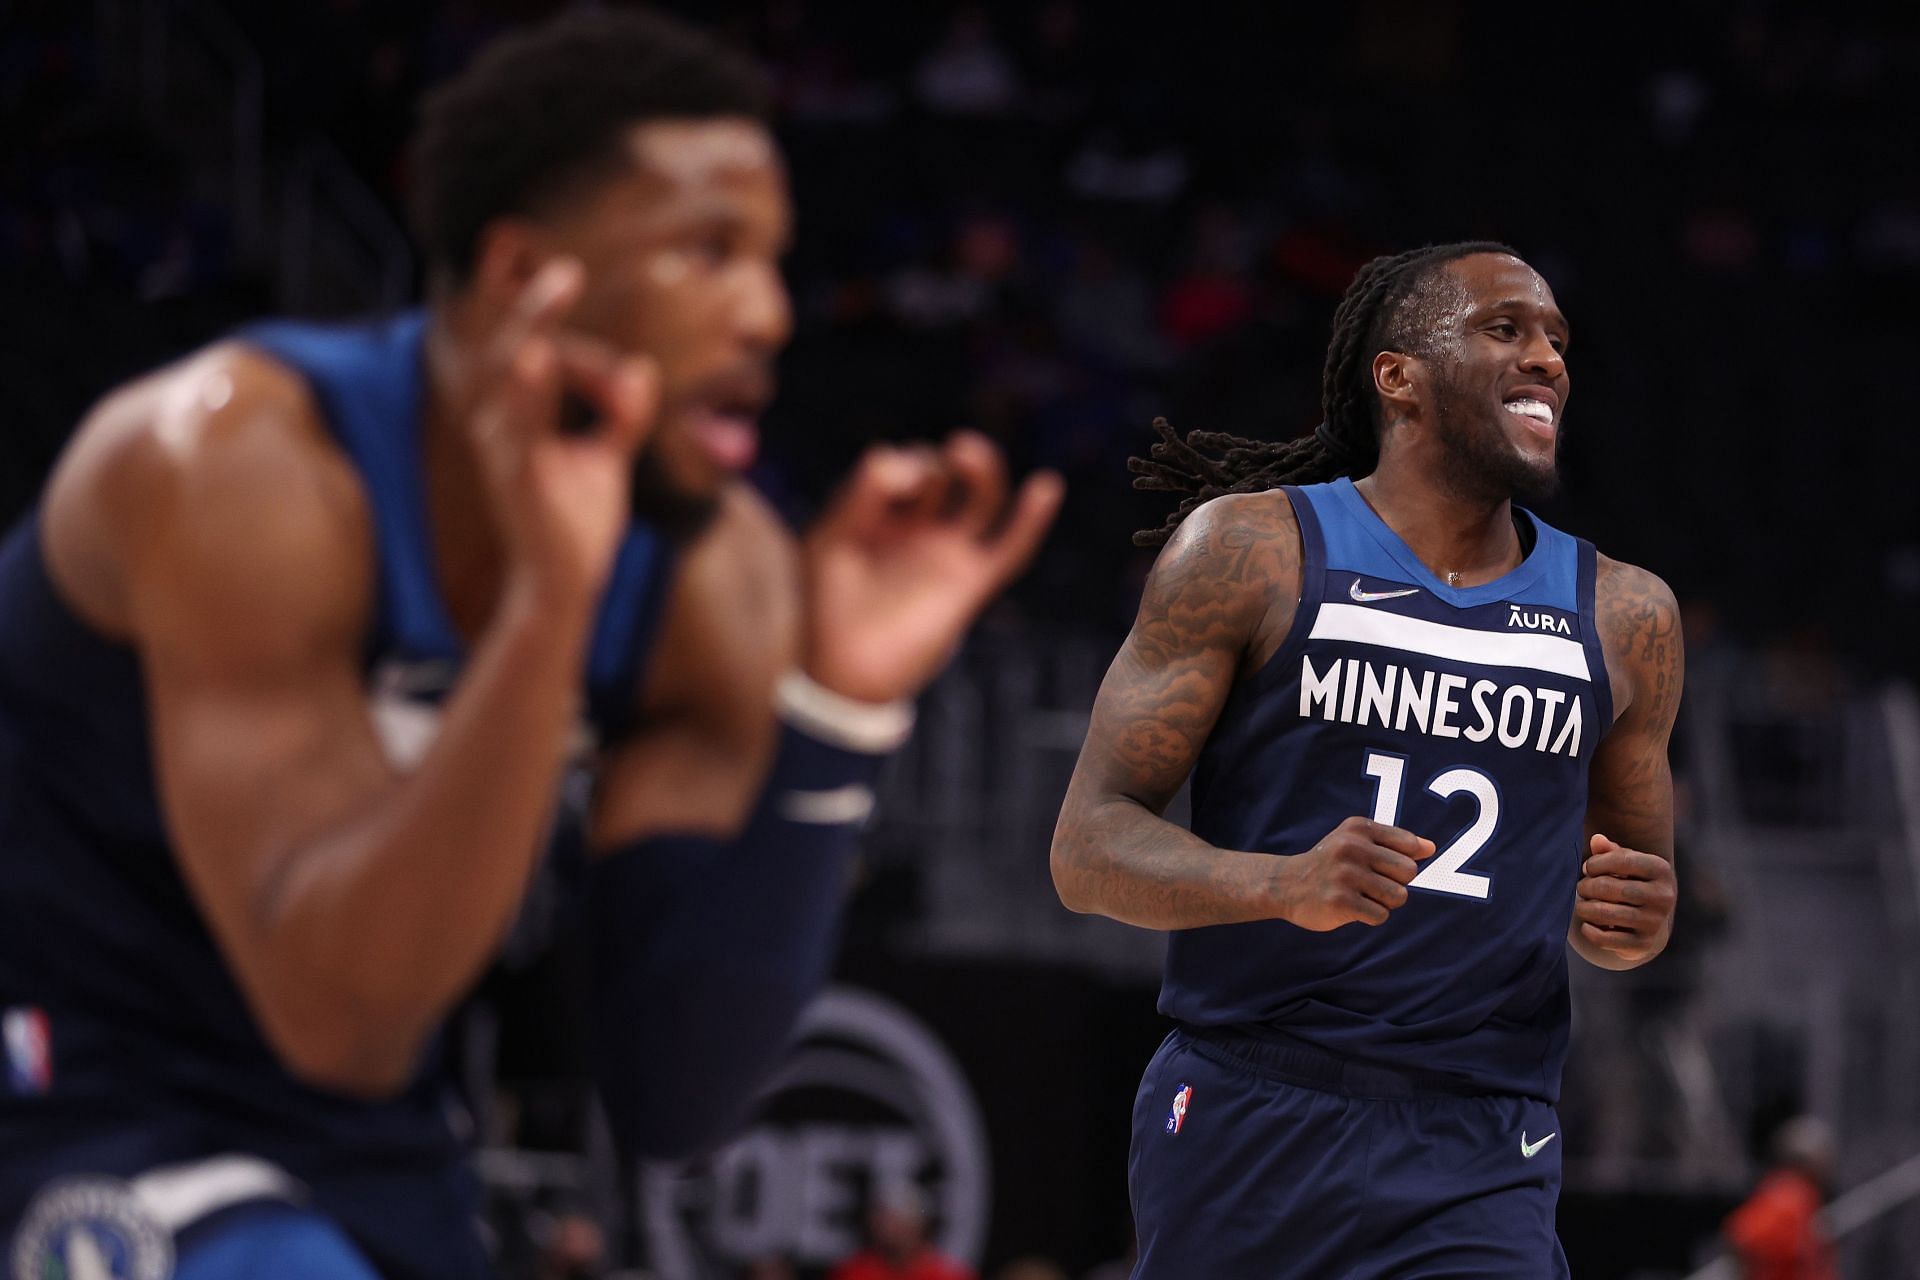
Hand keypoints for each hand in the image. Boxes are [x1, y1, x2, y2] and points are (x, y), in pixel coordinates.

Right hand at [468, 258, 658, 611]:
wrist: (563, 589)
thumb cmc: (575, 528)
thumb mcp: (606, 462)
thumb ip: (624, 417)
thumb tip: (643, 369)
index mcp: (520, 418)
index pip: (550, 361)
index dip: (595, 364)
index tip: (634, 392)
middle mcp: (502, 425)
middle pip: (511, 347)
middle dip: (536, 305)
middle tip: (566, 269)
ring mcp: (506, 447)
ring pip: (513, 374)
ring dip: (535, 328)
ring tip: (554, 287)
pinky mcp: (519, 474)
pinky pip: (521, 424)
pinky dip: (529, 388)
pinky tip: (538, 357)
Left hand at [801, 431, 1063, 703]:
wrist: (845, 671)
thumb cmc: (829, 607)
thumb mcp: (833, 539)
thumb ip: (862, 494)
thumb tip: (913, 464)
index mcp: (879, 515)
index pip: (902, 466)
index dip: (901, 462)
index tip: (886, 484)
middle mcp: (917, 529)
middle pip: (943, 473)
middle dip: (935, 461)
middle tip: (927, 469)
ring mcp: (946, 554)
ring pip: (980, 499)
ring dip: (982, 467)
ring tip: (965, 450)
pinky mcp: (970, 583)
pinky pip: (1010, 547)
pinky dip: (1031, 518)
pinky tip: (1045, 486)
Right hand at [1273, 817, 1435, 930]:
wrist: (1285, 884)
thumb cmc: (1330, 863)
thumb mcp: (1356, 841)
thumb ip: (1394, 843)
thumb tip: (1431, 848)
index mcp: (1359, 828)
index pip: (1409, 845)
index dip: (1402, 862)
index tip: (1381, 866)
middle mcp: (1352, 847)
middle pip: (1409, 872)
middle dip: (1397, 883)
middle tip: (1372, 884)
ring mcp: (1345, 874)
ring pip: (1398, 896)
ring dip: (1385, 902)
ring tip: (1363, 896)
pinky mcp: (1340, 901)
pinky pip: (1381, 915)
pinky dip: (1371, 916)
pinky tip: (1352, 908)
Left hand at [1573, 833, 1675, 964]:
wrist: (1650, 922)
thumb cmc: (1631, 882)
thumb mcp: (1626, 864)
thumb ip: (1610, 851)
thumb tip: (1597, 839)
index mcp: (1661, 870)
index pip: (1622, 860)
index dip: (1596, 863)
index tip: (1588, 868)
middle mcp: (1663, 896)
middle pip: (1610, 888)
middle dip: (1586, 887)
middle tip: (1582, 888)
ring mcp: (1654, 922)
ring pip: (1605, 913)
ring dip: (1584, 908)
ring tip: (1581, 905)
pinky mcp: (1643, 944)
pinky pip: (1604, 938)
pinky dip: (1589, 930)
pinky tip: (1586, 924)